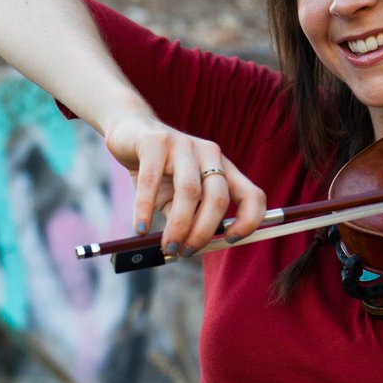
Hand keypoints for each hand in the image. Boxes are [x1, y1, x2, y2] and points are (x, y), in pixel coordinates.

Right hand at [102, 113, 265, 254]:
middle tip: (186, 252)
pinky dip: (145, 209)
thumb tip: (193, 248)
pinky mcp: (154, 143)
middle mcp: (209, 153)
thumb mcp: (179, 195)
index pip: (253, 195)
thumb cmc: (159, 170)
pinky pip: (151, 182)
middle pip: (219, 198)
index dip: (249, 221)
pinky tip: (140, 228)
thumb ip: (190, 217)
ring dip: (179, 226)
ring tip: (167, 246)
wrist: (130, 130)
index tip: (230, 241)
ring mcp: (183, 145)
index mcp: (224, 167)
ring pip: (189, 192)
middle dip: (203, 232)